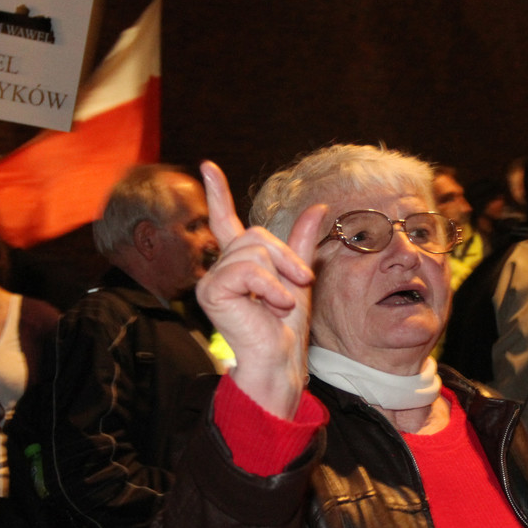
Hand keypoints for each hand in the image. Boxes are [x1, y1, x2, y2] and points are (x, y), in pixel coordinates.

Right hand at [196, 160, 324, 418]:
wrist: (280, 361)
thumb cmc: (287, 328)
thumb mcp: (299, 277)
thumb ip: (302, 243)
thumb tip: (319, 207)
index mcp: (238, 264)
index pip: (225, 221)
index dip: (218, 193)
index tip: (208, 166)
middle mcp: (219, 269)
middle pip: (255, 234)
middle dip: (285, 256)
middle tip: (298, 284)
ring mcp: (212, 281)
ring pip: (253, 250)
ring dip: (280, 275)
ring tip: (283, 301)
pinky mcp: (211, 292)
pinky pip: (248, 270)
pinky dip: (271, 287)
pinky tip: (274, 306)